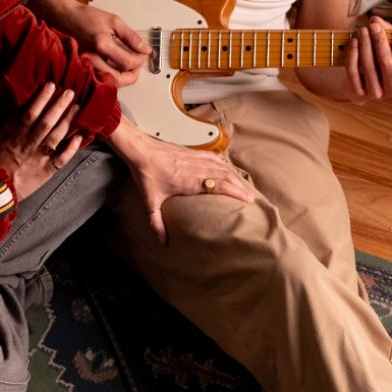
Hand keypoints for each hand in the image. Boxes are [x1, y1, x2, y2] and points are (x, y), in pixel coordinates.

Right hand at [0, 81, 84, 200]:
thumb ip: (10, 122)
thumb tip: (22, 105)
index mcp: (17, 135)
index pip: (30, 113)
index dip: (41, 99)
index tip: (51, 85)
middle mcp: (30, 144)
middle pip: (46, 122)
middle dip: (59, 106)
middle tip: (70, 92)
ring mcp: (39, 158)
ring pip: (55, 137)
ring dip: (67, 122)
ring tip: (77, 109)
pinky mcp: (47, 171)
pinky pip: (61, 160)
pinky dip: (71, 149)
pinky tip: (80, 138)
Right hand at [61, 2, 149, 86]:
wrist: (66, 18)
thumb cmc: (86, 17)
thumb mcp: (114, 21)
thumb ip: (131, 37)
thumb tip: (145, 50)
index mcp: (102, 45)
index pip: (127, 63)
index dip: (139, 60)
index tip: (143, 54)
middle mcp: (92, 59)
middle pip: (119, 79)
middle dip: (133, 75)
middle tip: (137, 65)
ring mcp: (87, 65)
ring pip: (110, 82)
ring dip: (123, 77)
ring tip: (128, 65)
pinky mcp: (84, 68)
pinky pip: (101, 78)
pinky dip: (112, 76)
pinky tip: (116, 67)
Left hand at [108, 117, 253, 244]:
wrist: (140, 150)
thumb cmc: (146, 172)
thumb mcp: (150, 201)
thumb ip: (156, 222)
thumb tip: (162, 241)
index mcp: (190, 181)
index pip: (220, 185)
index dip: (236, 192)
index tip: (248, 199)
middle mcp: (197, 168)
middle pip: (226, 176)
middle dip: (241, 186)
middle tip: (251, 197)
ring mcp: (196, 159)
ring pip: (222, 166)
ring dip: (235, 176)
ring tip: (244, 185)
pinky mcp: (193, 153)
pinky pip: (214, 158)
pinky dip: (224, 164)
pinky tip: (227, 168)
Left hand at [345, 16, 391, 99]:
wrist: (362, 84)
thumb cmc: (382, 62)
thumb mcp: (390, 48)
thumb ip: (387, 32)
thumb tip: (375, 20)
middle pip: (388, 64)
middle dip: (380, 41)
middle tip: (373, 27)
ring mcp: (376, 94)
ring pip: (368, 66)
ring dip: (365, 44)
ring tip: (362, 30)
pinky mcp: (359, 93)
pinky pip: (353, 71)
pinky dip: (353, 54)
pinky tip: (354, 41)